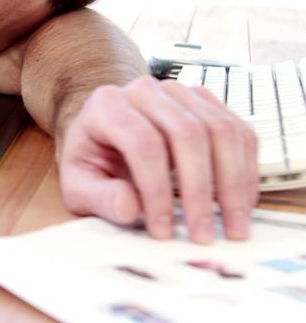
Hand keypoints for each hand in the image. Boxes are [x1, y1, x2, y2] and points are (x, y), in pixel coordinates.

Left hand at [57, 75, 258, 242]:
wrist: (103, 135)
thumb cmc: (92, 161)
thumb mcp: (78, 185)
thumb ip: (99, 197)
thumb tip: (128, 207)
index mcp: (107, 105)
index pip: (143, 144)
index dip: (157, 190)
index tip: (163, 229)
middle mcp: (145, 90)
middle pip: (188, 134)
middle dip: (200, 190)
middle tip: (204, 234)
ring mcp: (179, 92)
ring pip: (221, 131)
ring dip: (233, 183)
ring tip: (232, 225)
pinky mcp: (206, 103)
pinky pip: (239, 132)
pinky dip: (245, 170)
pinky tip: (240, 203)